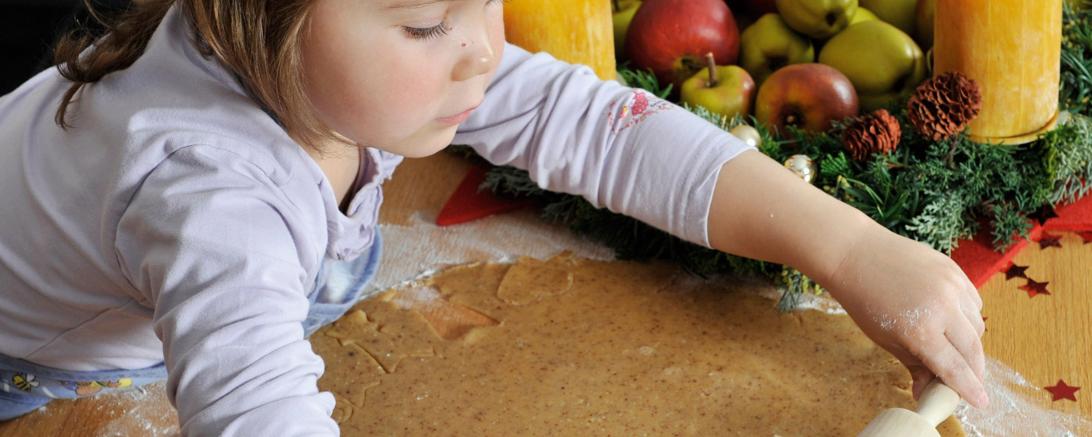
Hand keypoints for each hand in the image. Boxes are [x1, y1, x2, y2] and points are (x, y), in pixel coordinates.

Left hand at [820, 224, 988, 408]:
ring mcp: (951, 286)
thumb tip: (927, 394)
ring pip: (977, 325)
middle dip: (974, 370)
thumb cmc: (865, 300)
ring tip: (955, 348)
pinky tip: (953, 321)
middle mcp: (942, 308)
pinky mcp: (954, 270)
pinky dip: (968, 316)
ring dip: (971, 343)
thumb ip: (914, 366)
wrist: (856, 254)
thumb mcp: (886, 339)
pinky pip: (973, 302)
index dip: (969, 389)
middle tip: (969, 380)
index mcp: (920, 330)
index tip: (980, 402)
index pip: (955, 368)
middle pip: (973, 350)